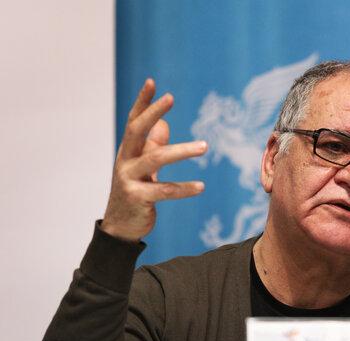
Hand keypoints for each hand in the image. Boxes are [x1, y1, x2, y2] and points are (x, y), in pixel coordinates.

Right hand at [101, 79, 207, 241]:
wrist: (120, 226)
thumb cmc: (134, 191)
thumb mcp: (142, 166)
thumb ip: (152, 145)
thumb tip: (165, 124)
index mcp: (128, 151)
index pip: (134, 121)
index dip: (142, 102)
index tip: (152, 82)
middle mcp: (125, 160)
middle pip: (137, 130)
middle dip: (153, 112)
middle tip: (171, 98)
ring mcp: (129, 179)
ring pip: (155, 159)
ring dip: (182, 150)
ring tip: (205, 146)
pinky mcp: (138, 198)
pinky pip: (164, 190)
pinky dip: (184, 188)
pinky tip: (201, 186)